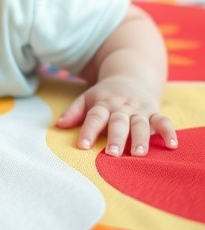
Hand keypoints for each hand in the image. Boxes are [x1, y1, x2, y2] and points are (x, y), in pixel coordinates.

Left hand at [56, 77, 177, 155]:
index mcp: (103, 104)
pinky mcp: (154, 112)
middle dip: (115, 137)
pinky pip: (163, 121)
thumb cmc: (105, 95)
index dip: (88, 130)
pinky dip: (168, 132)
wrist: (131, 76)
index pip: (94, 117)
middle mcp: (121, 107)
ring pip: (140, 124)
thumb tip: (57, 125)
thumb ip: (74, 112)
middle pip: (118, 122)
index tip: (83, 146)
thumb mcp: (87, 98)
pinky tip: (172, 145)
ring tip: (138, 154)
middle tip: (112, 153)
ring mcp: (139, 110)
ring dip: (140, 138)